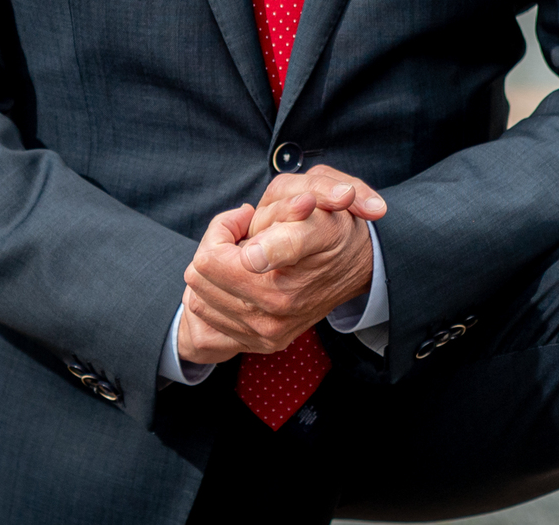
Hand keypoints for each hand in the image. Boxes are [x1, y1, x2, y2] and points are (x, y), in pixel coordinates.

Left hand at [176, 174, 379, 367]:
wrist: (360, 264)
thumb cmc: (334, 230)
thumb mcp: (320, 218)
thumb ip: (286, 236)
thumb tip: (252, 257)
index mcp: (277, 288)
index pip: (208, 259)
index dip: (226, 226)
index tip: (247, 216)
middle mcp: (269, 318)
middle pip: (198, 277)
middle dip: (217, 247)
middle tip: (247, 233)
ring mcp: (265, 335)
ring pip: (198, 298)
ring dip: (217, 272)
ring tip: (246, 256)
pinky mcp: (261, 343)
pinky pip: (209, 319)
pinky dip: (218, 294)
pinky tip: (244, 278)